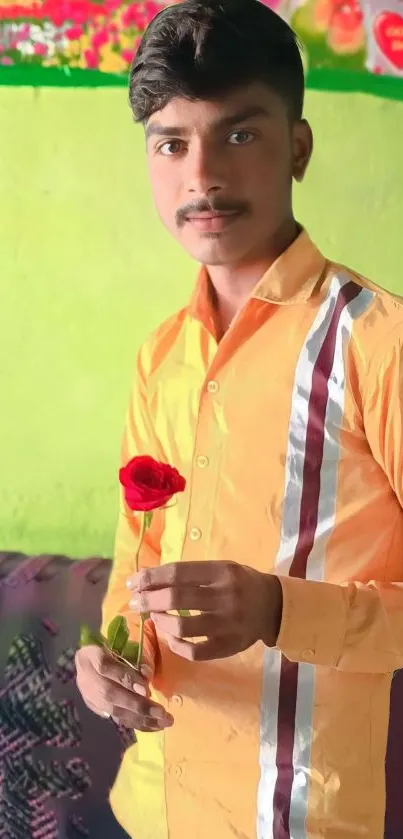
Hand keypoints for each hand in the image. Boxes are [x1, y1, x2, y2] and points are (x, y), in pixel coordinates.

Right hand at [75, 645, 173, 730]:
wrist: (87, 658)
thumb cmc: (110, 647)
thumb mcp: (121, 645)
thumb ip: (134, 657)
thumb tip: (147, 675)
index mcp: (92, 654)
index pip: (106, 667)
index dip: (126, 679)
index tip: (146, 690)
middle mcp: (87, 677)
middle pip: (111, 694)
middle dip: (139, 706)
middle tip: (162, 713)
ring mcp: (88, 694)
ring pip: (113, 710)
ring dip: (140, 719)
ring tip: (162, 723)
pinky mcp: (94, 706)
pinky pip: (115, 717)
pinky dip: (134, 722)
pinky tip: (151, 726)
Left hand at [127, 561, 282, 661]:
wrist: (274, 606)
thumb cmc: (241, 582)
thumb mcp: (222, 568)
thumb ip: (191, 573)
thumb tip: (150, 578)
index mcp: (222, 572)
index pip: (178, 573)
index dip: (151, 577)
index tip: (133, 582)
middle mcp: (225, 596)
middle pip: (177, 598)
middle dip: (148, 600)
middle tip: (134, 602)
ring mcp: (227, 624)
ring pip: (184, 627)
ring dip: (161, 622)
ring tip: (154, 617)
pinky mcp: (228, 646)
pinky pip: (196, 652)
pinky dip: (178, 646)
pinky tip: (171, 638)